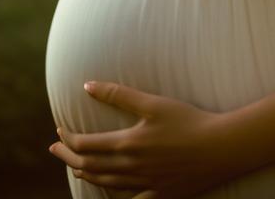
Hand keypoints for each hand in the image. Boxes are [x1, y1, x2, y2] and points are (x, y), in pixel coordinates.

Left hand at [49, 80, 245, 197]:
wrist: (219, 148)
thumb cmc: (188, 120)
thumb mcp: (153, 103)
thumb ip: (119, 94)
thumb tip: (87, 86)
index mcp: (127, 144)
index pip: (85, 145)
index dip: (68, 138)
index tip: (59, 128)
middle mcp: (130, 168)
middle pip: (89, 166)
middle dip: (68, 156)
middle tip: (55, 149)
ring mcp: (143, 184)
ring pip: (104, 184)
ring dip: (85, 173)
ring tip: (76, 166)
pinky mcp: (158, 194)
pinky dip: (113, 195)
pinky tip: (108, 191)